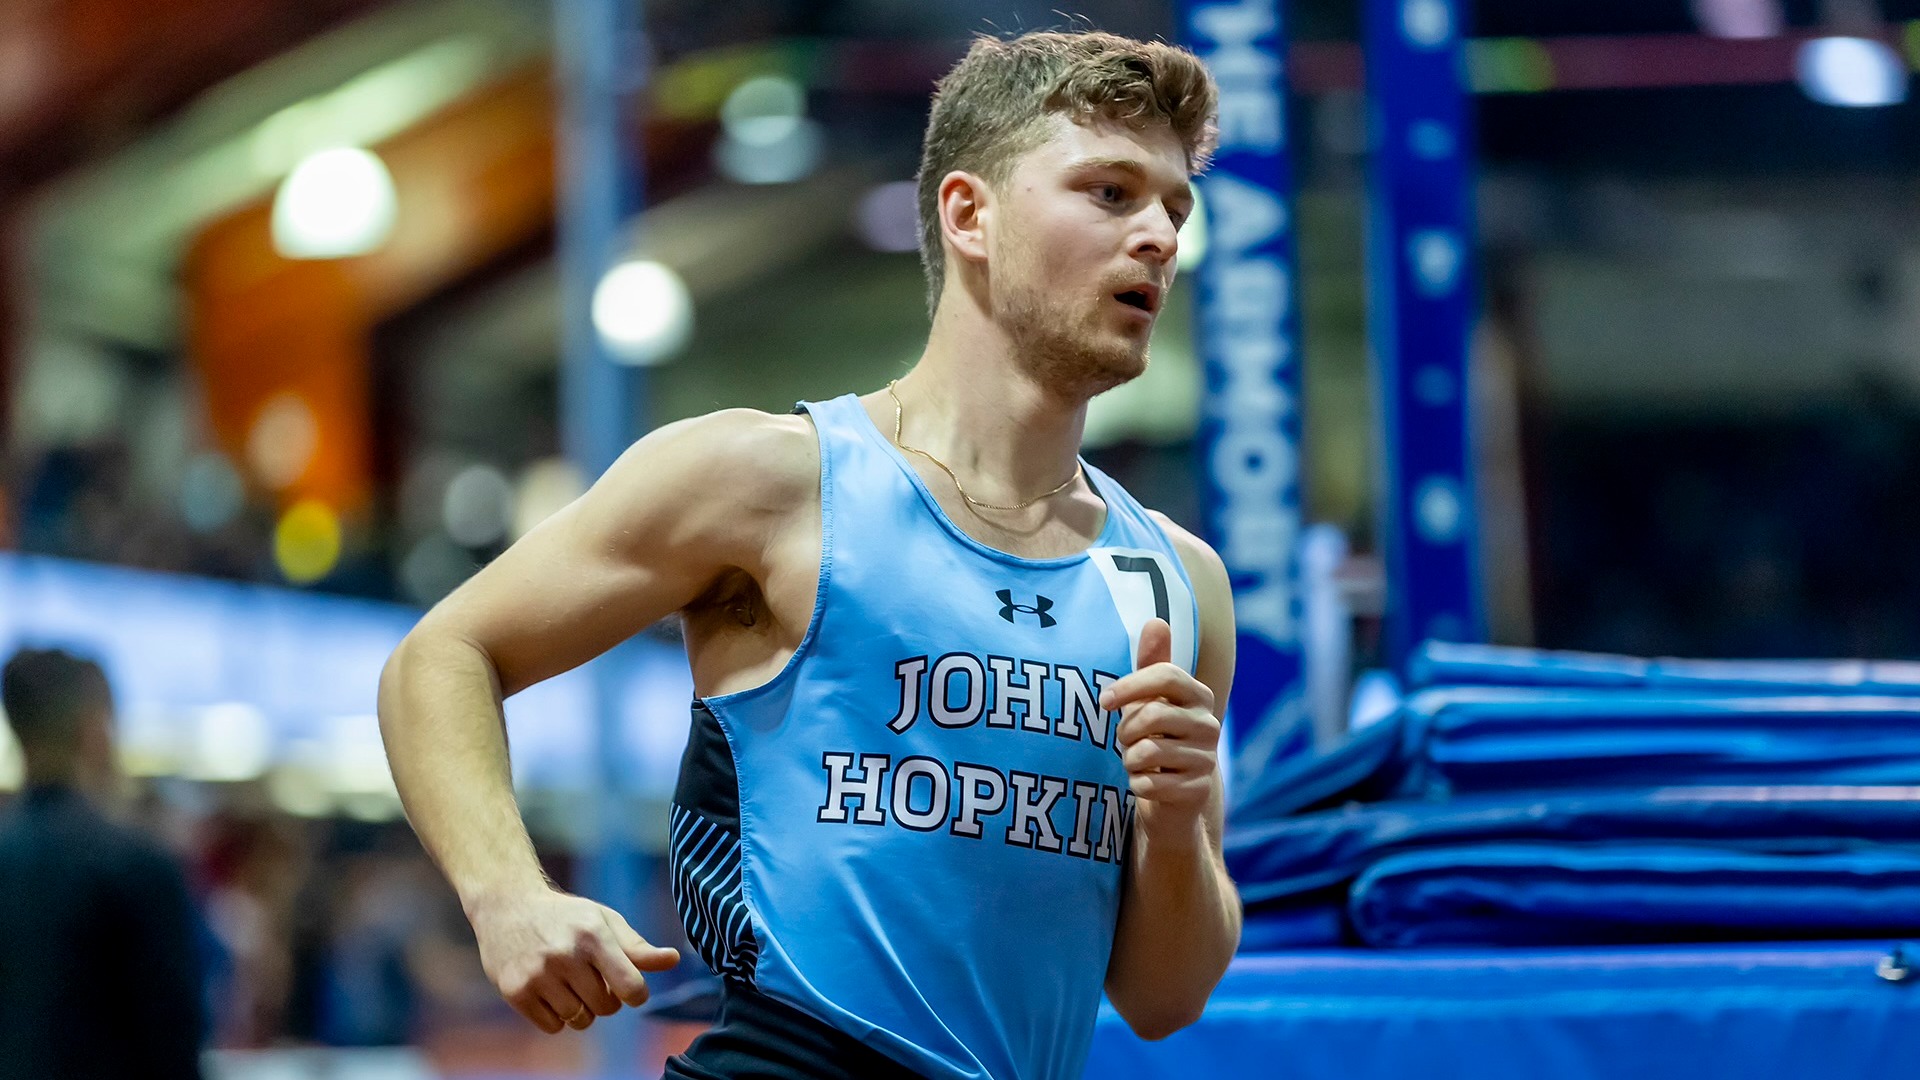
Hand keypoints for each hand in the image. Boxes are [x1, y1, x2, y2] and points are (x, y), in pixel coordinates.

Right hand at [467, 885, 679, 1033]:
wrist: (507, 907)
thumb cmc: (565, 917)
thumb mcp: (603, 921)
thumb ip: (637, 946)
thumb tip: (674, 960)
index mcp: (593, 934)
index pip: (631, 987)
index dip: (636, 994)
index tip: (630, 988)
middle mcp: (565, 954)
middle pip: (607, 1007)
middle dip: (607, 999)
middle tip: (593, 980)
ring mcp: (538, 974)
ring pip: (579, 1020)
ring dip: (581, 1009)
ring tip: (570, 984)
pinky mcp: (516, 991)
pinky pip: (553, 1027)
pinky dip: (557, 1017)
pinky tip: (550, 992)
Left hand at [1100, 618, 1221, 847]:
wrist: (1169, 799)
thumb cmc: (1154, 739)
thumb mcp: (1149, 700)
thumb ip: (1152, 663)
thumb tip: (1156, 621)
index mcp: (1198, 696)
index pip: (1165, 675)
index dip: (1130, 686)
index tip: (1104, 701)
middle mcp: (1209, 724)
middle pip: (1152, 714)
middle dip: (1125, 731)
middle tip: (1124, 741)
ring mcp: (1207, 759)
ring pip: (1147, 751)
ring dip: (1128, 760)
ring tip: (1136, 763)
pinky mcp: (1198, 791)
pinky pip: (1150, 783)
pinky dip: (1136, 785)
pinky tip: (1144, 784)